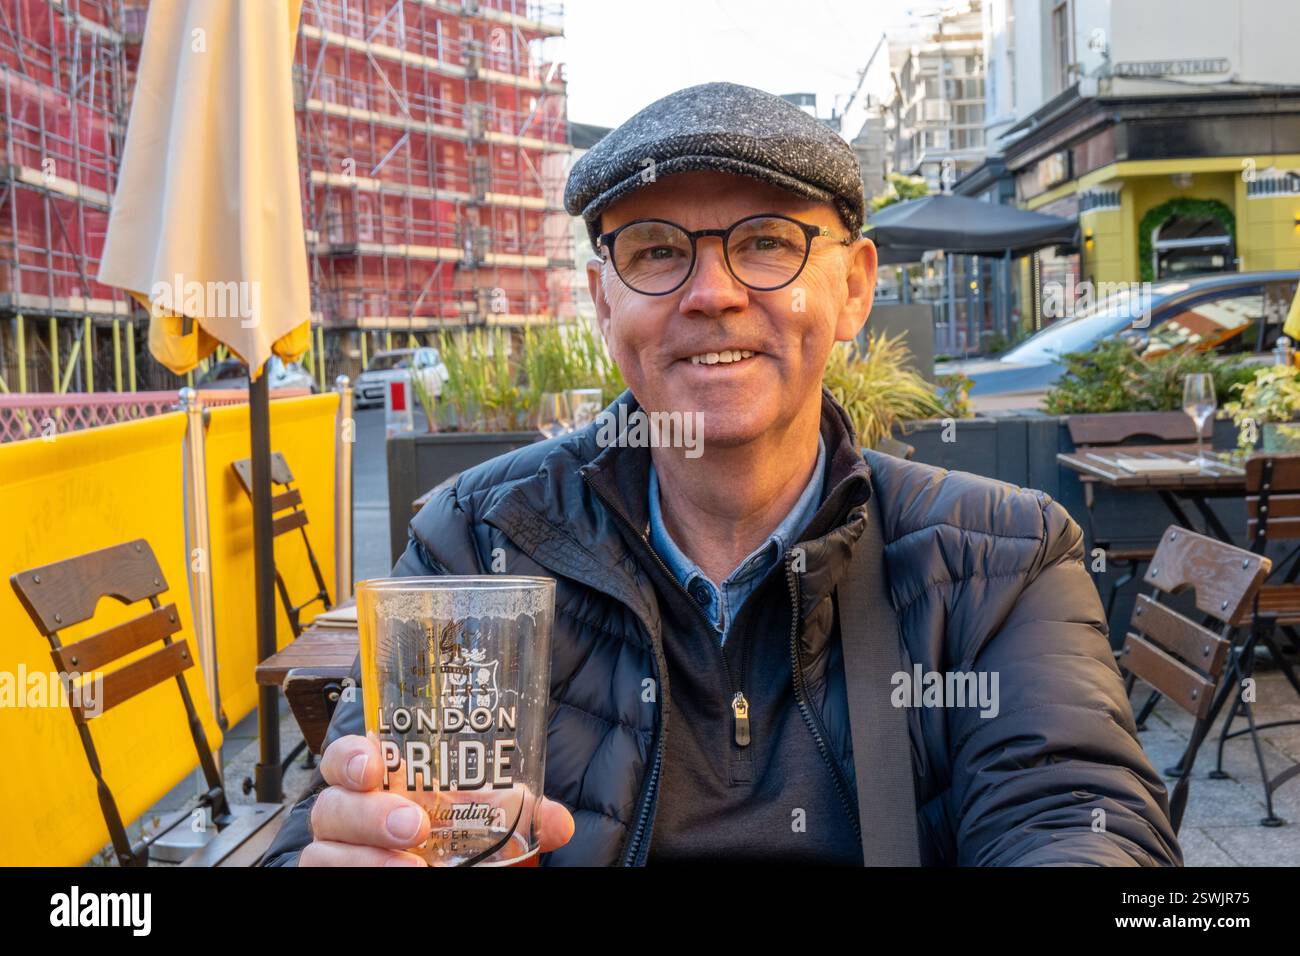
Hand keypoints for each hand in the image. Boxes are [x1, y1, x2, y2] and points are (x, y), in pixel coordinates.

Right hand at [299, 733, 575, 865]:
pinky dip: (362, 875)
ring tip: (411, 866)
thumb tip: (557, 823)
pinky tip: (399, 875)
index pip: (344, 757)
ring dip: (367, 857)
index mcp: (379, 779)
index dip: (349, 757)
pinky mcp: (338, 877)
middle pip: (332, 806)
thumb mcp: (483, 814)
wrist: (438, 863)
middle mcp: (349, 813)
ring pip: (323, 851)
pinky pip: (327, 879)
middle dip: (368, 815)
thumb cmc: (450, 827)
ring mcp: (340, 851)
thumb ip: (517, 811)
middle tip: (414, 826)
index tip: (373, 765)